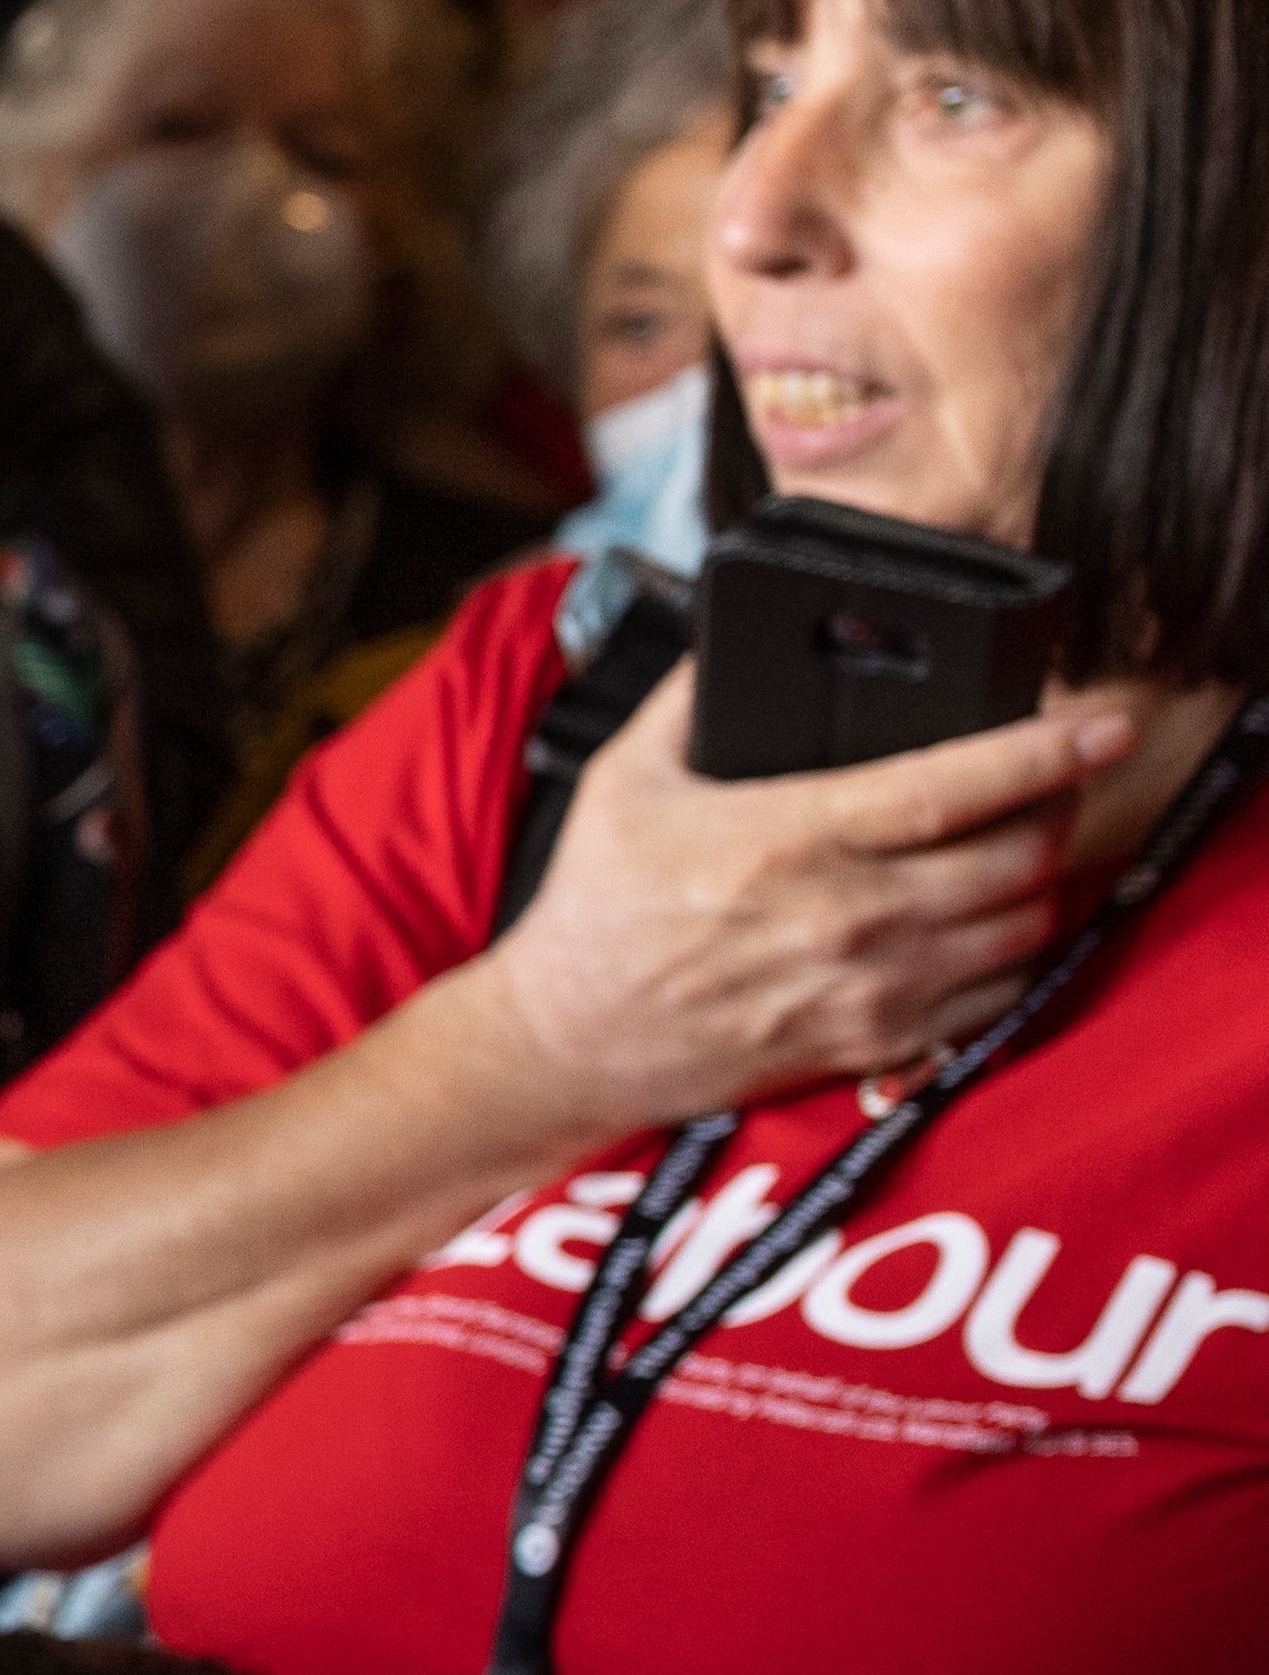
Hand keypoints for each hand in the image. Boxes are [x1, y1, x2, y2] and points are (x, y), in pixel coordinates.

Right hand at [462, 681, 1139, 1143]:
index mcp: (787, 840)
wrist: (569, 1042)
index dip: (1045, 751)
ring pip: (1023, 925)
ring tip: (1020, 846)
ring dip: (1039, 880)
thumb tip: (738, 632)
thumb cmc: (596, 911)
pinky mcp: (873, 1042)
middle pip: (1017, 856)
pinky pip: (997, 999)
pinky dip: (1013, 956)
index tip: (1103, 721)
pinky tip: (987, 924)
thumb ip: (690, 698)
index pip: (954, 787)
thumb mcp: (624, 781)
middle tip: (1054, 779)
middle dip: (1057, 808)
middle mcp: (843, 919)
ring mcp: (866, 988)